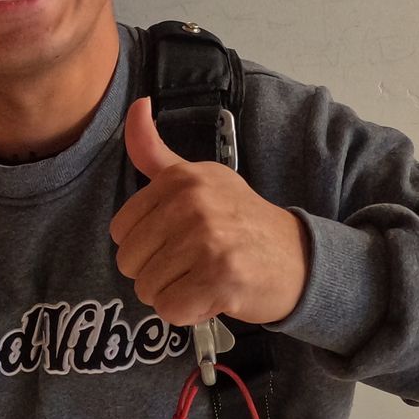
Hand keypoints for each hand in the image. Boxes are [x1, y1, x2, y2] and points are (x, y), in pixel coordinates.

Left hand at [110, 98, 308, 326]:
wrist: (298, 258)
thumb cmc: (241, 220)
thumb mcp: (199, 178)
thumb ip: (156, 152)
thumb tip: (136, 105)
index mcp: (181, 179)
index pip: (120, 230)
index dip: (145, 245)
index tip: (177, 240)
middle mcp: (192, 204)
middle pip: (129, 263)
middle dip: (156, 273)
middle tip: (193, 264)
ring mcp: (207, 240)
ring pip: (148, 289)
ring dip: (174, 293)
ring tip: (205, 277)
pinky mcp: (220, 278)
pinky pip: (171, 310)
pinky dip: (189, 312)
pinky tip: (213, 296)